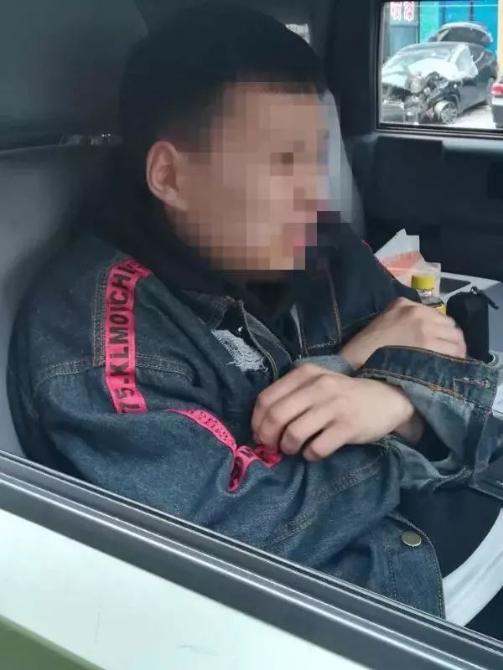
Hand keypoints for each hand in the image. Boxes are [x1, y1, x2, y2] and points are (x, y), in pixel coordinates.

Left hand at [251, 364, 414, 460]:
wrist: (386, 398)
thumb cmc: (342, 395)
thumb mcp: (315, 384)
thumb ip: (290, 396)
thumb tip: (260, 426)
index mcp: (304, 374)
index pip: (266, 399)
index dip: (257, 421)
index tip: (259, 434)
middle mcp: (317, 386)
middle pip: (276, 417)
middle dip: (268, 438)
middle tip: (273, 447)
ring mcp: (334, 406)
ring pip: (293, 434)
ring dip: (288, 448)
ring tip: (294, 449)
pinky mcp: (348, 427)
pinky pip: (316, 448)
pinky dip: (310, 455)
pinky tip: (313, 452)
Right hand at [340, 298, 465, 369]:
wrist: (352, 365)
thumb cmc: (362, 352)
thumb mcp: (380, 326)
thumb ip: (402, 325)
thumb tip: (427, 338)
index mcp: (403, 304)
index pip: (437, 316)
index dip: (441, 334)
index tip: (438, 347)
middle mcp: (417, 311)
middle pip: (450, 326)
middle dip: (450, 343)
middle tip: (444, 359)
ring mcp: (424, 327)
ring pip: (455, 339)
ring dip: (454, 353)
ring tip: (446, 368)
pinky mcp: (429, 345)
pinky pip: (454, 353)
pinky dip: (454, 363)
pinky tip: (446, 373)